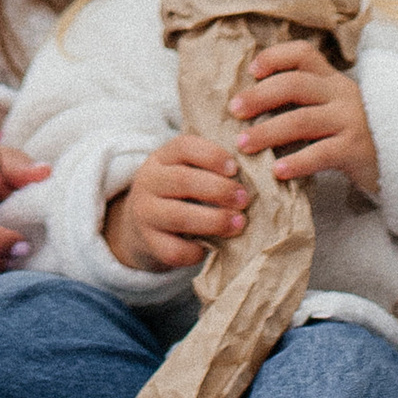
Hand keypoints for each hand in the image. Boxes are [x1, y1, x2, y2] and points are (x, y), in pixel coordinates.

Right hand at [107, 133, 251, 272]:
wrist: (142, 225)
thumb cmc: (179, 194)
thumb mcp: (186, 171)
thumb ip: (211, 169)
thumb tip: (255, 174)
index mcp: (161, 158)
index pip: (183, 147)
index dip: (212, 155)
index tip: (235, 168)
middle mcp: (148, 182)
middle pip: (183, 180)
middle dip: (219, 190)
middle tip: (244, 199)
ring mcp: (145, 213)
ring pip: (179, 216)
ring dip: (214, 220)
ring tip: (239, 223)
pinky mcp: (148, 243)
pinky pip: (175, 249)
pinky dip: (197, 250)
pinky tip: (211, 248)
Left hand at [229, 39, 378, 193]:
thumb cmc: (352, 135)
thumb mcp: (330, 109)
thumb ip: (301, 103)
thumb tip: (250, 105)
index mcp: (332, 80)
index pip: (303, 53)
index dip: (275, 57)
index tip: (251, 71)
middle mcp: (342, 94)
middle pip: (295, 84)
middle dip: (259, 96)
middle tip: (234, 111)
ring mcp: (350, 121)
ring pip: (302, 120)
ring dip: (267, 132)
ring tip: (243, 144)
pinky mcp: (356, 149)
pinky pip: (321, 153)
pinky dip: (296, 162)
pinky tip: (277, 171)